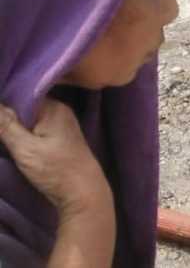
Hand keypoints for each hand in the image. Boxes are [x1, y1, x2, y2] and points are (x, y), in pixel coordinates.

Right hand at [0, 99, 111, 214]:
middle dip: (6, 115)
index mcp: (54, 108)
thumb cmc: (55, 169)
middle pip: (26, 107)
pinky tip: (9, 139)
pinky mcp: (58, 139)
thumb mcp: (25, 148)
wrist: (83, 192)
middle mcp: (59, 111)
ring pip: (30, 120)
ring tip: (0, 132)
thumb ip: (6, 125)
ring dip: (13, 126)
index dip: (4, 102)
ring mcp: (60, 125)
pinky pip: (36, 129)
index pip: (23, 95)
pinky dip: (23, 134)